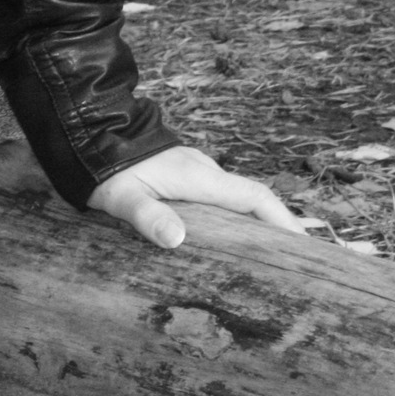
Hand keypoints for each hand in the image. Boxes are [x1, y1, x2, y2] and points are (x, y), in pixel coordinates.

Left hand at [86, 146, 306, 249]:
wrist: (90, 133)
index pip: (254, 196)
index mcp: (200, 177)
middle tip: (297, 262)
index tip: (304, 248)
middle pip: (254, 200)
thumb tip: (178, 239)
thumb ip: (149, 217)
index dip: (282, 221)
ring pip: (237, 199)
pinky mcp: (184, 176)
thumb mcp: (123, 197)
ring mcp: (196, 172)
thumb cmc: (105, 168)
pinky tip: (231, 240)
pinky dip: (236, 217)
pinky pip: (221, 199)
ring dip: (257, 223)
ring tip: (270, 259)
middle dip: (278, 227)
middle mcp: (206, 172)